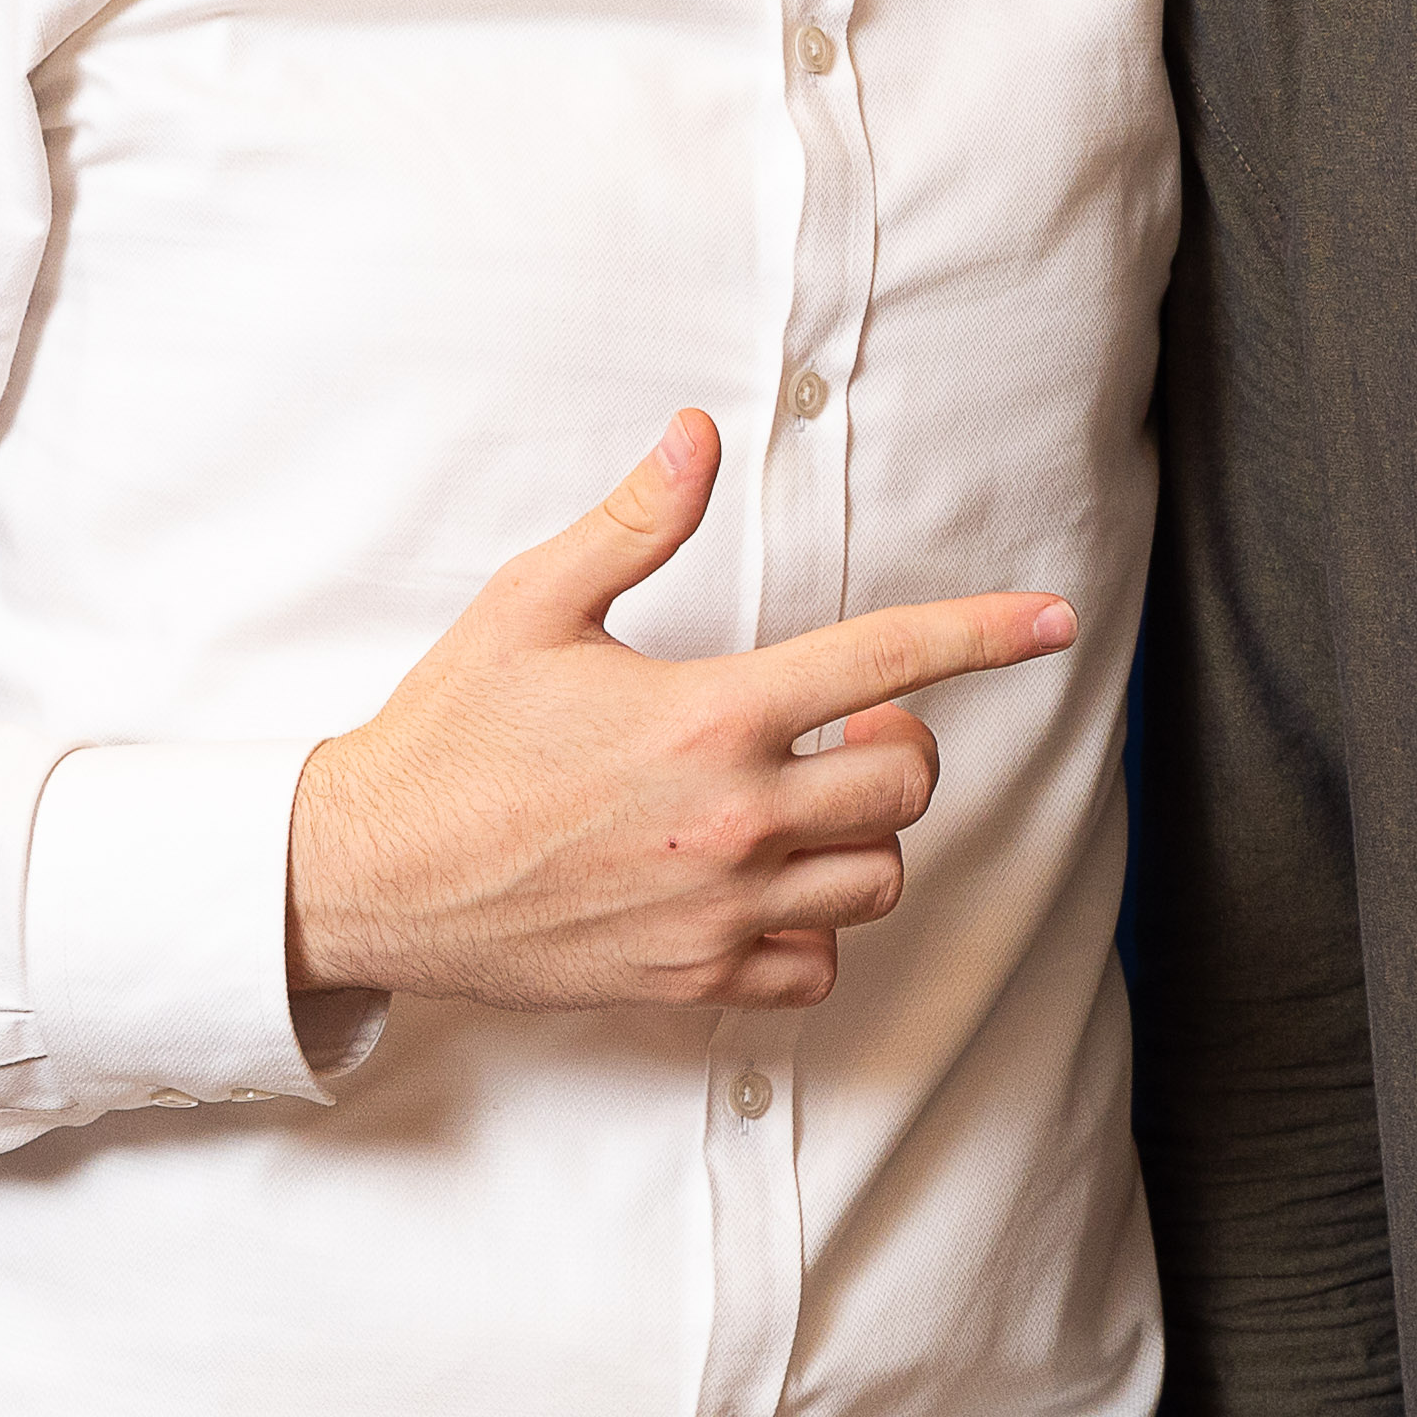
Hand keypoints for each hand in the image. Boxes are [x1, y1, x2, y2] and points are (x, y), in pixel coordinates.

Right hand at [283, 409, 1075, 1011]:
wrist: (364, 878)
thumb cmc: (446, 735)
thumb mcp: (531, 605)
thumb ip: (635, 522)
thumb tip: (700, 437)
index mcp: (708, 714)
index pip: (885, 663)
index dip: (984, 634)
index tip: (1052, 621)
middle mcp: (732, 817)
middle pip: (907, 787)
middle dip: (900, 748)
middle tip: (848, 730)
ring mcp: (717, 909)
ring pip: (876, 877)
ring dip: (862, 835)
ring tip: (802, 802)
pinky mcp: (690, 979)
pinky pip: (816, 964)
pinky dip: (815, 928)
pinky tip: (763, 885)